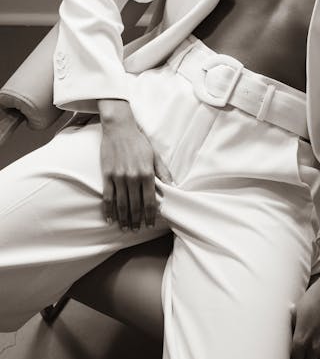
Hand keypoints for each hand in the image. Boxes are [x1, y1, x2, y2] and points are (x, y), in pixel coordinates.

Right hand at [98, 99, 167, 230]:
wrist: (120, 128)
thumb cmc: (139, 141)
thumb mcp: (155, 155)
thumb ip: (163, 172)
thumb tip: (173, 187)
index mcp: (147, 173)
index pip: (149, 201)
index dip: (149, 215)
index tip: (150, 224)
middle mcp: (133, 177)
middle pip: (135, 206)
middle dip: (136, 221)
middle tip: (136, 230)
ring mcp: (119, 177)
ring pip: (121, 204)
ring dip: (124, 219)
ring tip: (125, 228)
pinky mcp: (107, 175)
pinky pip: (108, 197)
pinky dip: (108, 210)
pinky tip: (110, 219)